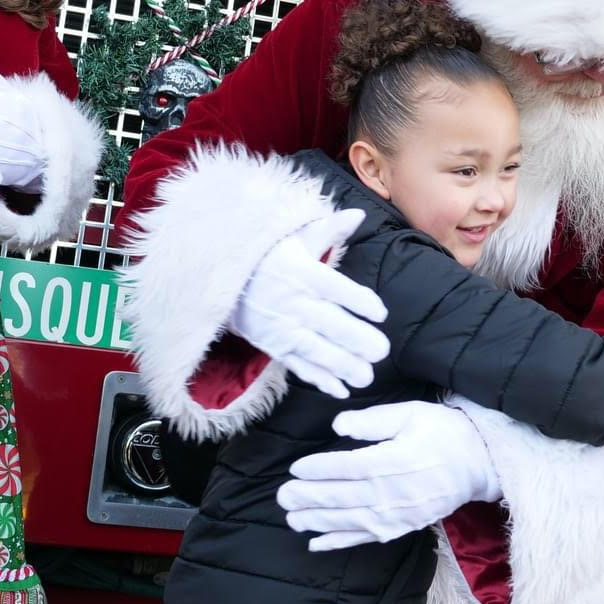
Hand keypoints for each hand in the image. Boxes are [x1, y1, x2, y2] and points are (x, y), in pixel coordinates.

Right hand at [227, 209, 389, 398]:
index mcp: (301, 273)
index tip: (380, 312)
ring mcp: (282, 327)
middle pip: (328, 323)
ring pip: (315, 349)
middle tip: (381, 351)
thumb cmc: (265, 255)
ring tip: (366, 375)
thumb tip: (358, 215)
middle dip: (356, 339)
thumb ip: (328, 230)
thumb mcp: (294, 237)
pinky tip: (339, 389)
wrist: (221, 277)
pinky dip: (317, 378)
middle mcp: (293, 302)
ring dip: (341, 365)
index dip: (358, 300)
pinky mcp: (273, 345)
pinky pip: (297, 365)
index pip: (334, 287)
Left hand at [277, 401, 501, 551]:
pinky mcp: (402, 527)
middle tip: (282, 496)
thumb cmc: (444, 433)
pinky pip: (366, 537)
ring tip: (292, 518)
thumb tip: (338, 425)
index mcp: (394, 462)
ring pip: (349, 521)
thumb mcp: (411, 413)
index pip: (348, 467)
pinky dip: (340, 542)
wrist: (480, 465)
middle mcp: (393, 493)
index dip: (319, 469)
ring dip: (318, 521)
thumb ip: (373, 420)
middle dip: (309, 498)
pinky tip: (316, 543)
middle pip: (343, 497)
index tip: (296, 467)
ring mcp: (397, 515)